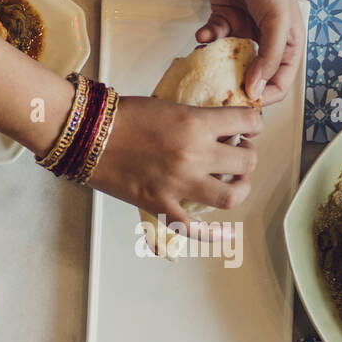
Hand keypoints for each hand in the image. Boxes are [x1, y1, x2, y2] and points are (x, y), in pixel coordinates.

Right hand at [88, 94, 260, 224]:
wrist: (88, 134)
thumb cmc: (123, 116)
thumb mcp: (169, 106)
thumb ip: (197, 120)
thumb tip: (221, 129)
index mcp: (196, 123)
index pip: (248, 122)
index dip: (253, 124)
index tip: (248, 127)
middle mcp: (193, 155)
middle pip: (246, 161)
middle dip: (248, 155)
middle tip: (239, 152)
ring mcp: (178, 184)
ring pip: (231, 196)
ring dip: (240, 189)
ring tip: (235, 182)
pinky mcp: (161, 205)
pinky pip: (194, 230)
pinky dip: (214, 235)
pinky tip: (227, 234)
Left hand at [198, 0, 303, 104]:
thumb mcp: (276, 20)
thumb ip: (268, 58)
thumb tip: (255, 91)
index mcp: (289, 43)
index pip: (279, 83)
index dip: (264, 96)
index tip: (244, 102)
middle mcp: (268, 40)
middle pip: (253, 76)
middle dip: (236, 82)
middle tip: (219, 88)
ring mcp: (245, 30)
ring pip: (230, 60)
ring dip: (217, 61)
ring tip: (208, 58)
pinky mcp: (224, 19)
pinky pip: (214, 40)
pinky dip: (207, 39)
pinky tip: (202, 34)